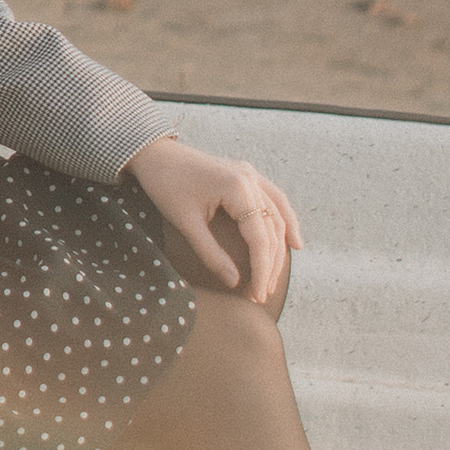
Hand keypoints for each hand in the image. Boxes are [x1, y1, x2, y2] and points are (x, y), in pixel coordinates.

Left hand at [123, 134, 302, 304]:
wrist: (156, 154)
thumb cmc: (166, 186)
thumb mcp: (186, 224)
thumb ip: (211, 254)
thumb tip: (234, 282)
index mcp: (237, 187)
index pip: (259, 238)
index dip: (261, 270)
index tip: (256, 295)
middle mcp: (251, 179)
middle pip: (272, 229)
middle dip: (270, 265)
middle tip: (262, 294)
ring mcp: (251, 175)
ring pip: (277, 216)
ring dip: (278, 249)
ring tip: (273, 279)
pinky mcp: (247, 176)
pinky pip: (274, 201)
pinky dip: (284, 222)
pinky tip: (293, 242)